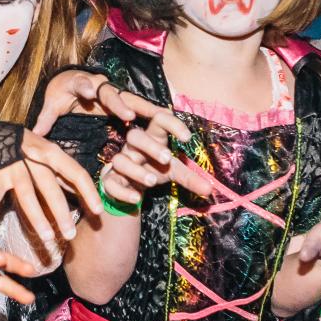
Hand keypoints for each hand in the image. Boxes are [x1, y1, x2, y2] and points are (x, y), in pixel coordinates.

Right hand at [0, 130, 101, 239]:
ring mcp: (14, 166)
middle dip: (61, 212)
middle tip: (71, 235)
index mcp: (53, 153)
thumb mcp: (51, 156)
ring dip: (37, 217)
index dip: (88, 192)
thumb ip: (67, 175)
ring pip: (26, 194)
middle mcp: (34, 158)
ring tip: (47, 237)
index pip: (75, 173)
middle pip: (50, 187)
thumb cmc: (31, 149)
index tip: (98, 211)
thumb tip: (88, 196)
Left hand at [31, 70, 185, 137]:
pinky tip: (181, 134)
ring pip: (141, 105)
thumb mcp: (51, 103)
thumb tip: (34, 132)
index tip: (92, 92)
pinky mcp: (131, 106)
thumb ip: (45, 117)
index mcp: (84, 84)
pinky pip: (150, 114)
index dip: (89, 89)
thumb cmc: (62, 93)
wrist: (74, 83)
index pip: (86, 85)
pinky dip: (166, 122)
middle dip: (122, 105)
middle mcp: (106, 88)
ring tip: (174, 130)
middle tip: (129, 117)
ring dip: (157, 117)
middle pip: (116, 95)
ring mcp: (121, 97)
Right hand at [96, 121, 213, 204]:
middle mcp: (133, 148)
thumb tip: (210, 190)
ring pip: (120, 160)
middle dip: (150, 146)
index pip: (159, 120)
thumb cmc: (154, 170)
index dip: (172, 124)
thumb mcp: (174, 172)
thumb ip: (191, 179)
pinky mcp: (110, 181)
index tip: (187, 138)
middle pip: (134, 136)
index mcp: (151, 138)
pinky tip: (137, 199)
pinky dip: (123, 192)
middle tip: (167, 158)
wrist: (130, 186)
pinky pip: (111, 183)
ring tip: (152, 182)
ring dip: (136, 170)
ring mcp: (120, 163)